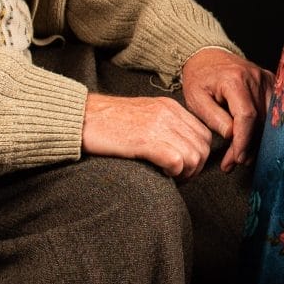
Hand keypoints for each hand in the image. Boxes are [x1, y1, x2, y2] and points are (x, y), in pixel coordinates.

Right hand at [81, 92, 212, 177]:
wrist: (80, 116)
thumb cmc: (107, 121)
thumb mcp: (143, 114)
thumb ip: (165, 124)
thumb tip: (181, 146)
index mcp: (170, 106)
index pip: (203, 134)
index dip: (199, 155)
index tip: (185, 167)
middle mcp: (168, 113)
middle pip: (203, 147)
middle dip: (196, 168)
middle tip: (179, 177)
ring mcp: (157, 126)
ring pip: (194, 156)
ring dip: (186, 173)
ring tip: (170, 178)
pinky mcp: (145, 141)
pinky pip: (177, 161)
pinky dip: (175, 173)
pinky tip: (162, 174)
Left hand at [180, 47, 270, 172]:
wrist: (208, 57)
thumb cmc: (200, 78)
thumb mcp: (196, 99)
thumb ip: (214, 117)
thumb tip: (232, 135)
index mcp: (235, 80)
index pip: (246, 115)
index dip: (243, 140)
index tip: (237, 158)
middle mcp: (255, 78)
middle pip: (259, 120)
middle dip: (246, 146)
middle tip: (233, 162)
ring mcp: (266, 79)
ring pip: (267, 119)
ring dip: (255, 141)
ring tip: (240, 156)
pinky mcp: (271, 83)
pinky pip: (271, 111)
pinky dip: (262, 129)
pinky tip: (251, 142)